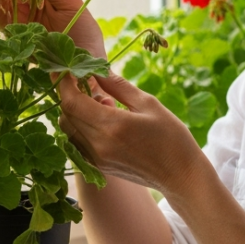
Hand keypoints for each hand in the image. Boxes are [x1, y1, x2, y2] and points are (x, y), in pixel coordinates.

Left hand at [57, 74, 204, 194]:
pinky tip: (101, 120)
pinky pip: (75, 142)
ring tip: (100, 102)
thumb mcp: (148, 104)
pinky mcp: (97, 167)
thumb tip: (98, 69)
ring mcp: (96, 159)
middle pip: (65, 114)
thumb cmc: (171, 137)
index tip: (66, 68)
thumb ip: (118, 87)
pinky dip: (79, 126)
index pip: (72, 101)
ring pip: (67, 129)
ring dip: (74, 111)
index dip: (64, 82)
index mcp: (112, 126)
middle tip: (86, 80)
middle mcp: (98, 145)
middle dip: (69, 94)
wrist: (180, 175)